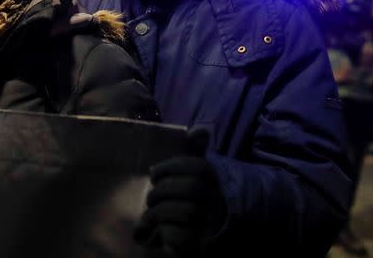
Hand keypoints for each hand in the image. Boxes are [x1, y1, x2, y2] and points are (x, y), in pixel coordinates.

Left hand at [134, 129, 224, 256]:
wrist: (222, 228)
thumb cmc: (203, 195)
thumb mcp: (202, 173)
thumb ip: (197, 151)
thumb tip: (199, 129)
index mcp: (217, 180)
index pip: (197, 167)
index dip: (170, 167)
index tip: (153, 172)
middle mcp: (219, 200)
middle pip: (192, 188)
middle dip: (164, 190)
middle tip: (151, 195)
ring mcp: (213, 222)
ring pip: (188, 212)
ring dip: (162, 211)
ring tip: (151, 213)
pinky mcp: (203, 244)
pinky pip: (185, 236)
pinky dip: (168, 233)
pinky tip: (159, 231)